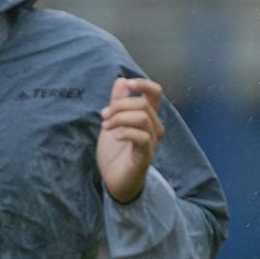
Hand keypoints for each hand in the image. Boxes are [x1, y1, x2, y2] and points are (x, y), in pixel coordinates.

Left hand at [98, 77, 163, 202]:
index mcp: (147, 116)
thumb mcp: (112, 121)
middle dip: (120, 106)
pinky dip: (125, 132)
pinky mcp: (146, 155)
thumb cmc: (115, 151)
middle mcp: (154, 127)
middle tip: (103, 116)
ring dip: (120, 118)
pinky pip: (141, 137)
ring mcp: (151, 142)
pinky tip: (115, 136)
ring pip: (143, 118)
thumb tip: (121, 80)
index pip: (155, 93)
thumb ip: (117, 101)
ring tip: (106, 126)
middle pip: (144, 104)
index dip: (143, 84)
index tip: (126, 85)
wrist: (113, 178)